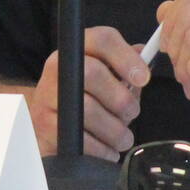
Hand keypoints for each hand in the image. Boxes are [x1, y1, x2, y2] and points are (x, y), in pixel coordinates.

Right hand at [28, 26, 149, 160]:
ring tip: (123, 138)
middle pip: (93, 73)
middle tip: (132, 113)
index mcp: (79, 50)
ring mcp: (48, 94)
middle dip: (121, 99)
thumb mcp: (106, 77)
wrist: (47, 124)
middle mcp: (58, 66)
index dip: (126, 57)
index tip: (143, 79)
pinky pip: (80, 138)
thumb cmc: (86, 98)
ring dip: (115, 130)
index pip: (102, 39)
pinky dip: (101, 149)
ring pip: (89, 110)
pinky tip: (108, 150)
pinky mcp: (45, 124)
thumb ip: (125, 65)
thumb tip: (145, 54)